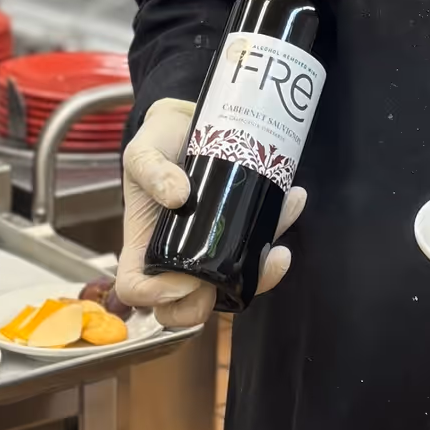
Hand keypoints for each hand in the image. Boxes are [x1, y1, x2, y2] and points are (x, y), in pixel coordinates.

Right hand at [114, 95, 305, 330]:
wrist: (190, 122)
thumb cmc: (159, 143)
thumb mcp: (143, 151)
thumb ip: (152, 170)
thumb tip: (178, 196)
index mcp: (144, 245)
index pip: (135, 290)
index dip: (155, 296)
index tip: (182, 279)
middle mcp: (175, 258)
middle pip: (185, 307)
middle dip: (209, 302)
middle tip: (227, 271)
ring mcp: (209, 252)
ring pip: (231, 289)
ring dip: (260, 277)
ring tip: (277, 249)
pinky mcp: (238, 236)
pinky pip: (258, 255)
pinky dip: (278, 236)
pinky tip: (293, 201)